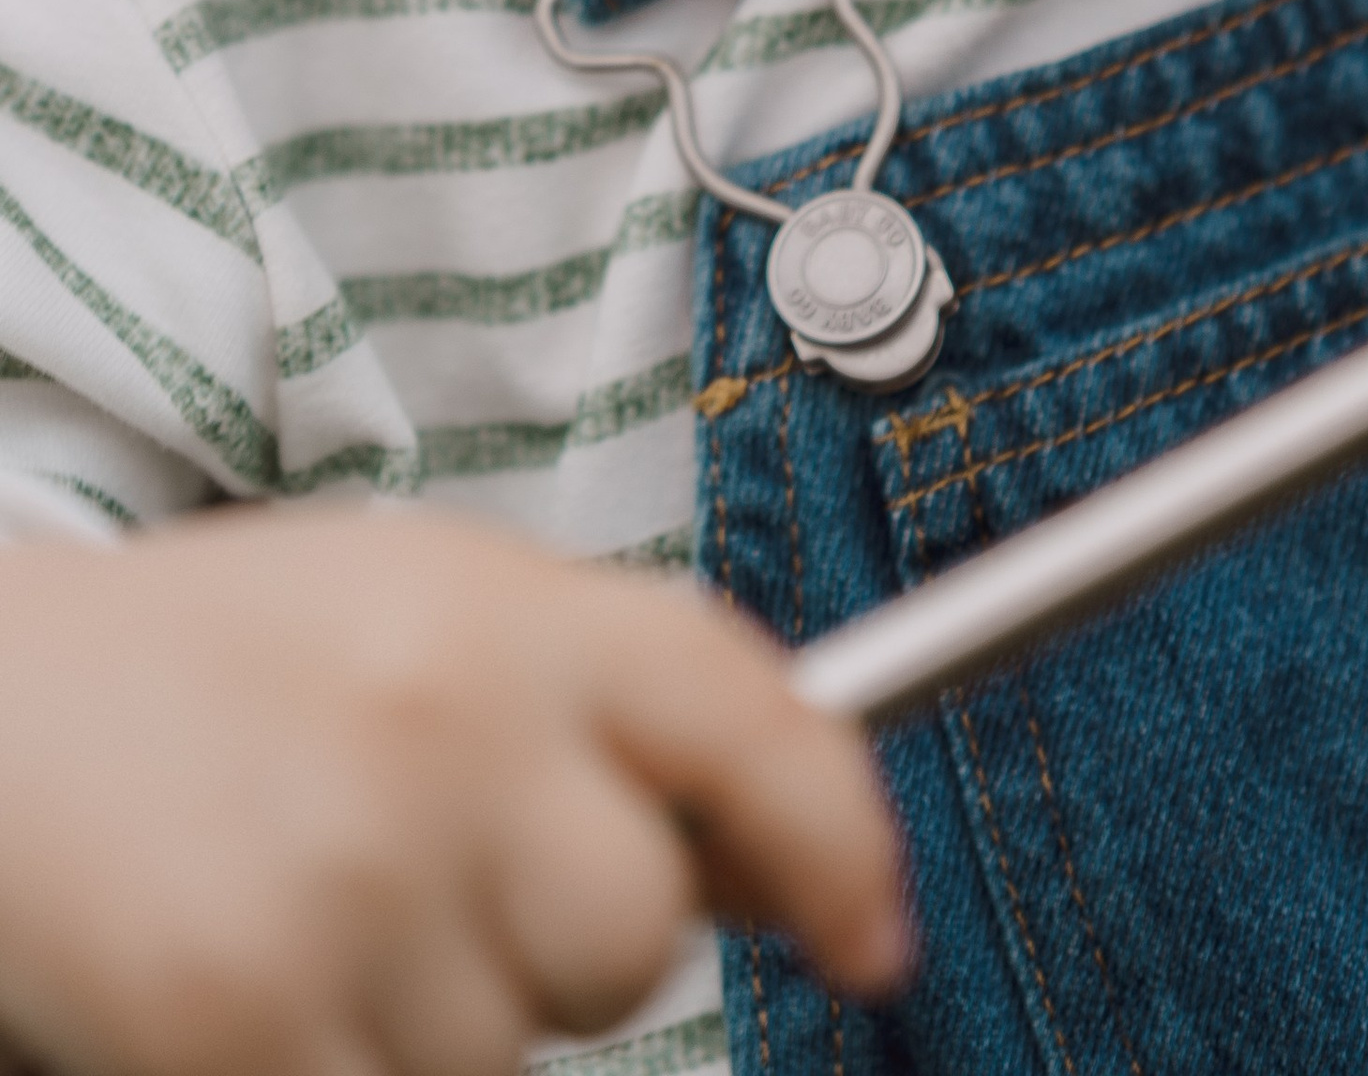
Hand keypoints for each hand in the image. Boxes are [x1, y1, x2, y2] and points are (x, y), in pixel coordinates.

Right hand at [0, 507, 906, 1075]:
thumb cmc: (223, 662)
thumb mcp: (434, 609)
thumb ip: (603, 705)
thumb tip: (778, 859)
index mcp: (510, 612)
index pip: (751, 722)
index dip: (840, 843)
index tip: (872, 935)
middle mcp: (448, 736)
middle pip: (636, 933)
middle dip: (570, 947)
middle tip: (445, 882)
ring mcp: (348, 888)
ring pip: (510, 1052)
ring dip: (440, 1021)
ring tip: (324, 903)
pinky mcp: (242, 1025)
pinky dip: (344, 1073)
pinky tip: (271, 982)